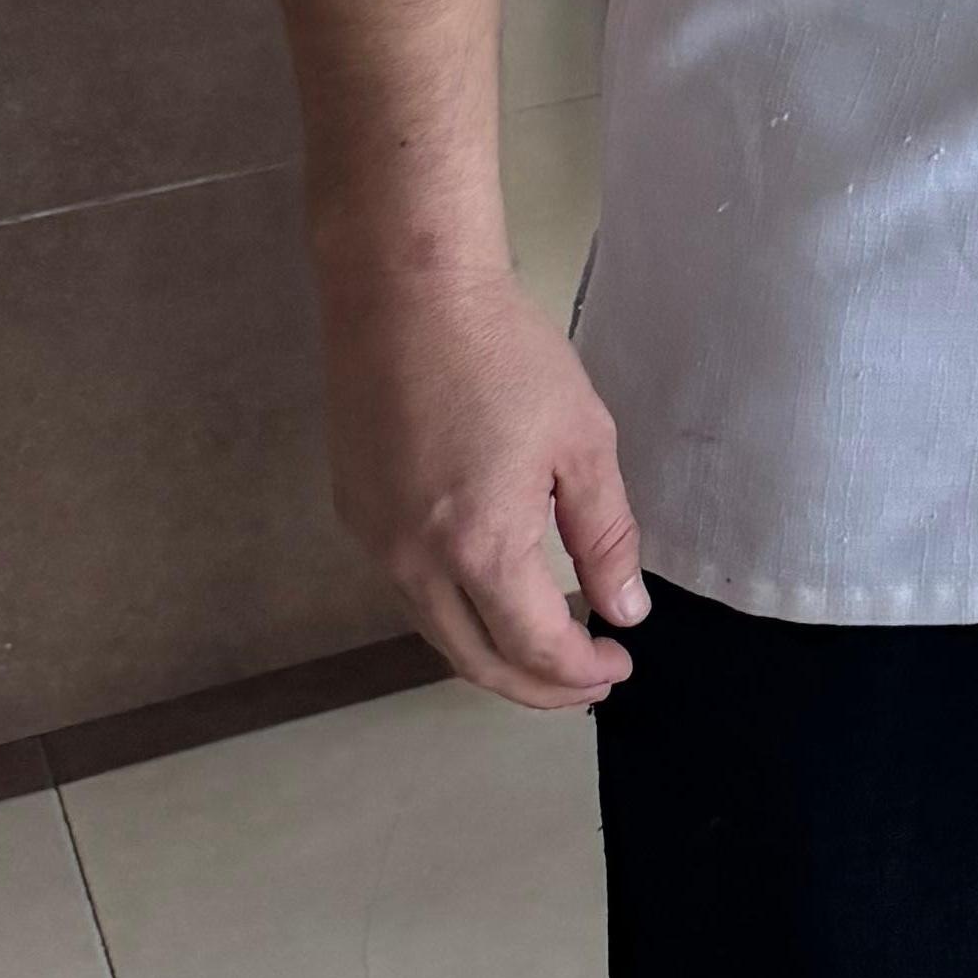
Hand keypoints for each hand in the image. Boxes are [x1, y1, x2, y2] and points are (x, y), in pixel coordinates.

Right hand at [318, 250, 648, 708]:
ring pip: (436, 631)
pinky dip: (456, 610)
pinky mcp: (354, 514)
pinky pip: (408, 590)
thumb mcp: (583, 440)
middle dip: (538, 686)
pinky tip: (493, 588)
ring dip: (494, 651)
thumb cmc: (505, 354)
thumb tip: (624, 611)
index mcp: (479, 546)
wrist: (405, 292)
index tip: (619, 662)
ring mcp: (374, 541)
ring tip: (549, 639)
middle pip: (475, 661)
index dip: (580, 672)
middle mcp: (414, 561)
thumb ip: (606, 536)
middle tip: (589, 677)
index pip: (534, 648)